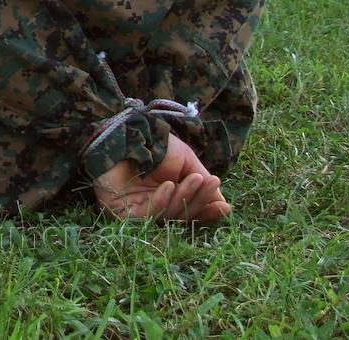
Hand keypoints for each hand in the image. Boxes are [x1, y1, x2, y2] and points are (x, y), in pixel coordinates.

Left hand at [93, 133, 230, 221]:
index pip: (190, 209)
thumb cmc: (152, 143)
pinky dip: (161, 201)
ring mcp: (138, 210)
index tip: (225, 208)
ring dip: (184, 197)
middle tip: (211, 185)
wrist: (123, 132)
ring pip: (168, 215)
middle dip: (199, 201)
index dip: (207, 210)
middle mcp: (155, 204)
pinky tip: (169, 185)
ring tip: (194, 179)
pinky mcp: (122, 212)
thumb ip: (202, 182)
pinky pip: (147, 215)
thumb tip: (223, 205)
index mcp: (169, 194)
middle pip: (181, 215)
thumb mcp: (185, 160)